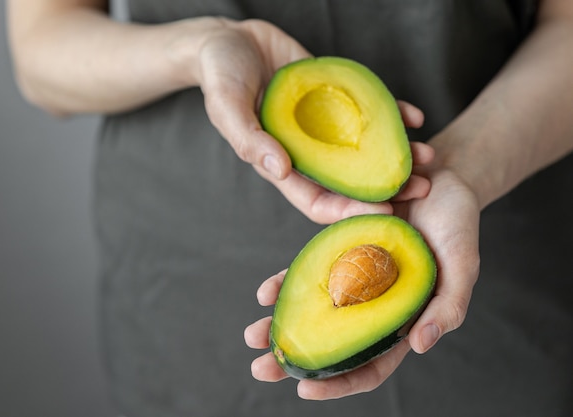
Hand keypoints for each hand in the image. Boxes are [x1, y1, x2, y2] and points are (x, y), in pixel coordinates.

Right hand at [198, 19, 432, 223]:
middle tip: (424, 188)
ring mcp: (325, 127)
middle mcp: (308, 151)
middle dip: (387, 189)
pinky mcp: (336, 100)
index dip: (350, 212)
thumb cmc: (221, 75)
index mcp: (281, 163)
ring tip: (429, 155)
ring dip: (398, 156)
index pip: (318, 202)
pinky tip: (415, 117)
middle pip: (351, 183)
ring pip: (365, 151)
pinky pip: (368, 113)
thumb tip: (281, 170)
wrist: (232, 40)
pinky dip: (393, 116)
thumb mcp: (227, 105)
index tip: (386, 214)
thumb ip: (249, 138)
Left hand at [244, 166, 480, 399]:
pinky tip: (264, 293)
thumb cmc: (457, 223)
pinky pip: (309, 273)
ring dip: (281, 324)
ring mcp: (353, 280)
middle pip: (333, 344)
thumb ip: (448, 306)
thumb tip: (420, 345)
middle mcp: (373, 305)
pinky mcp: (338, 251)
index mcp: (403, 319)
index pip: (371, 365)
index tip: (305, 391)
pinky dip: (286, 285)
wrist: (438, 179)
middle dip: (297, 360)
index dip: (340, 383)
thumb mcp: (463, 264)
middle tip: (261, 368)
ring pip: (313, 312)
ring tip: (251, 335)